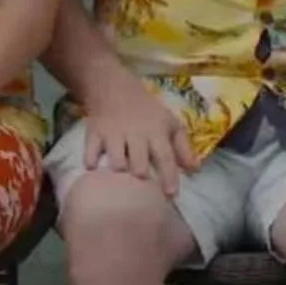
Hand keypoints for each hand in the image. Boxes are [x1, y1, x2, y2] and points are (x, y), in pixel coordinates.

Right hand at [81, 76, 197, 197]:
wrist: (114, 88)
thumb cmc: (148, 112)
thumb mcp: (170, 124)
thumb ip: (183, 148)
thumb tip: (195, 170)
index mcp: (156, 132)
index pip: (165, 157)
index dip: (169, 177)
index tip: (171, 196)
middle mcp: (136, 135)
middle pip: (139, 162)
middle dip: (141, 174)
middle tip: (142, 182)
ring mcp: (114, 135)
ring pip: (116, 160)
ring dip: (118, 170)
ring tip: (120, 174)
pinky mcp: (94, 134)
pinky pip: (90, 152)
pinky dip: (91, 161)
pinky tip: (93, 167)